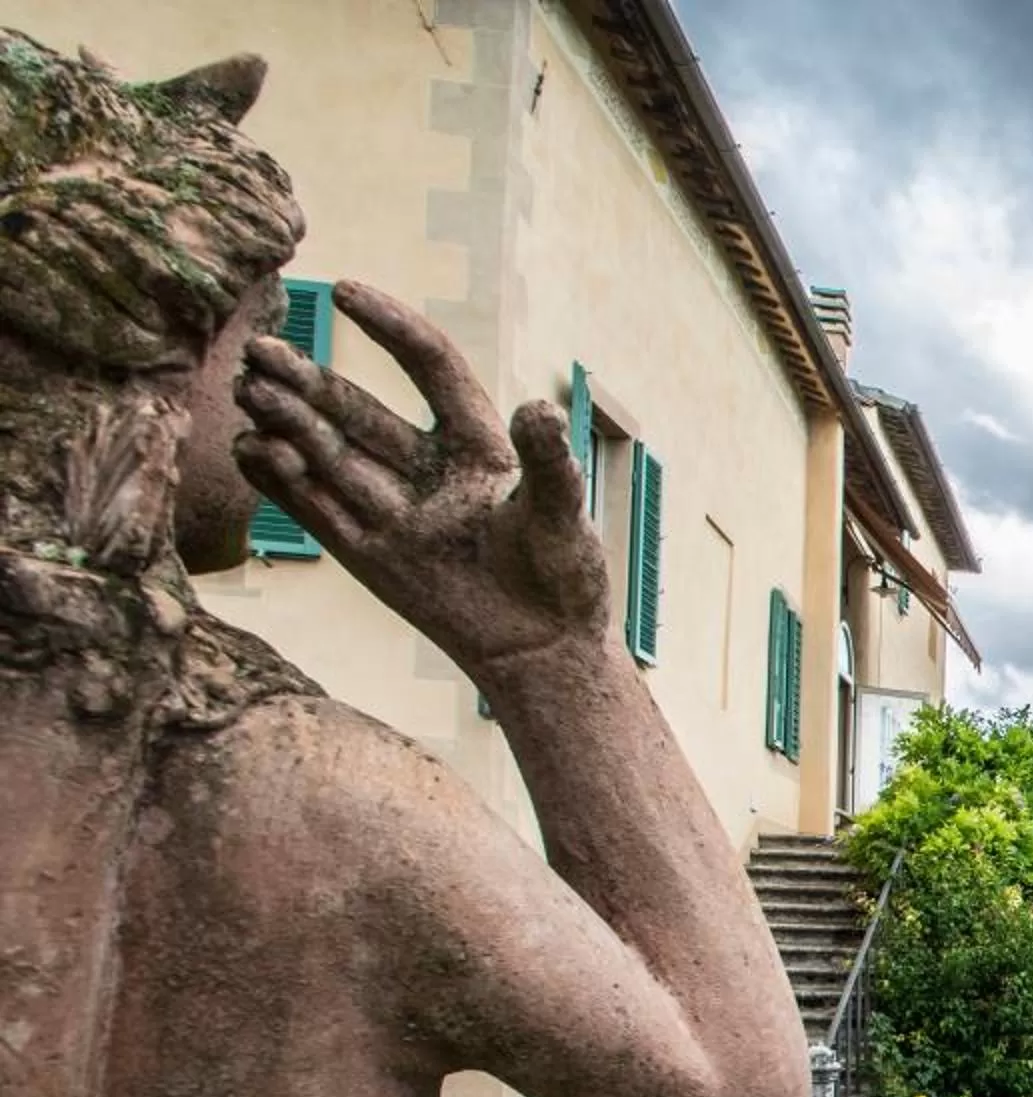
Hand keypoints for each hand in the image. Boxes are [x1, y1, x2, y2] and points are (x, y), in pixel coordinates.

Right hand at [235, 280, 607, 677]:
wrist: (542, 655)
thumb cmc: (565, 581)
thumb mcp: (561, 514)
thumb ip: (548, 462)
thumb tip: (539, 407)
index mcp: (477, 445)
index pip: (428, 368)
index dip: (390, 328)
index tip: (344, 290)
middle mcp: (428, 469)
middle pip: (358, 410)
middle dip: (309, 381)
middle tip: (261, 352)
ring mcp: (393, 510)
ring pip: (329, 454)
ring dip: (289, 422)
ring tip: (252, 392)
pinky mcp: (368, 553)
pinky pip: (317, 508)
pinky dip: (283, 481)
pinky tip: (252, 449)